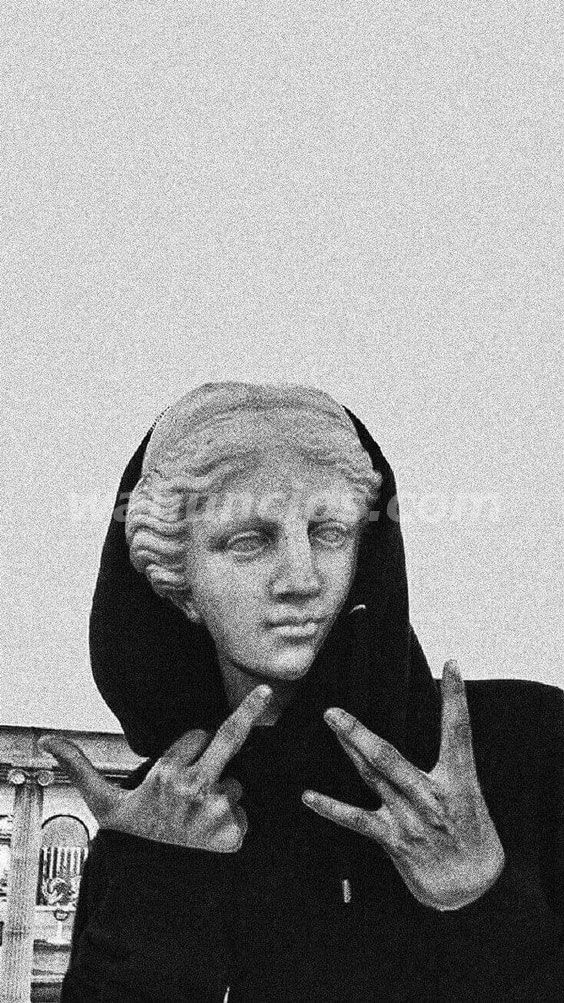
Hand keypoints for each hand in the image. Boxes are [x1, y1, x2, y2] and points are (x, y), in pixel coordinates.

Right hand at [38, 684, 272, 852]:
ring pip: (235, 785)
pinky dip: (233, 821)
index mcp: (167, 774)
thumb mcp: (102, 797)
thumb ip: (78, 765)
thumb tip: (46, 740)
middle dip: (249, 711)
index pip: (198, 735)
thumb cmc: (132, 826)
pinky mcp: (234, 835)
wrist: (150, 878)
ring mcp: (217, 812)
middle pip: (230, 739)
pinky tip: (211, 833)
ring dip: (223, 794)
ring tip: (197, 815)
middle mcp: (194, 788)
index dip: (192, 744)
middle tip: (265, 690)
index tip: (178, 765)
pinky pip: (244, 814)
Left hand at [302, 660, 504, 909]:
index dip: (456, 697)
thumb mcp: (469, 793)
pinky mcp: (395, 840)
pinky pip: (357, 820)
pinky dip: (331, 807)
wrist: (474, 888)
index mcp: (458, 780)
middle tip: (335, 710)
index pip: (459, 730)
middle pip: (390, 756)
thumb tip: (435, 727)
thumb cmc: (471, 834)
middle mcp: (432, 796)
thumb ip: (447, 764)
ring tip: (331, 724)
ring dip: (349, 749)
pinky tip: (308, 796)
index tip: (452, 665)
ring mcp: (410, 819)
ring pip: (372, 776)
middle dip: (360, 732)